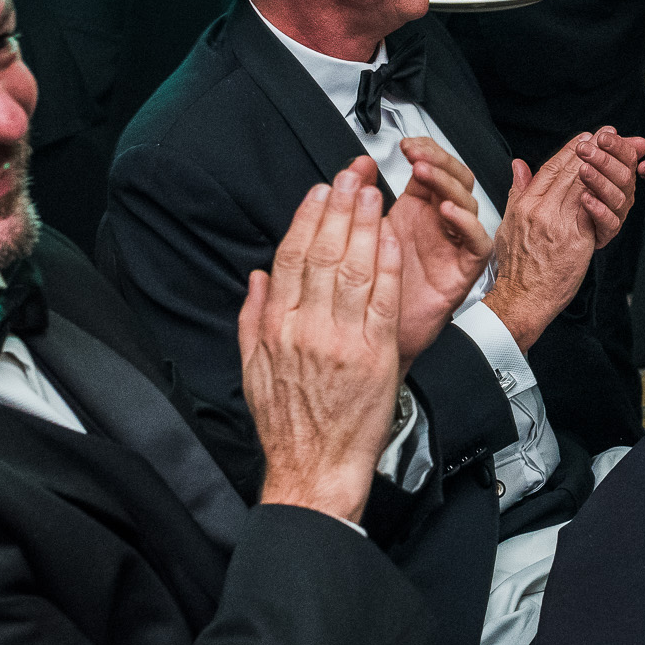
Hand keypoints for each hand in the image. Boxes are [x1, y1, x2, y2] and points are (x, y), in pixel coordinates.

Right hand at [237, 174, 404, 522]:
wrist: (315, 469)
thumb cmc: (288, 424)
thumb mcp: (253, 369)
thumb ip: (254, 317)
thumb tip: (258, 277)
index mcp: (277, 328)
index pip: (291, 258)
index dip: (306, 219)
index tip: (319, 192)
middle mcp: (307, 328)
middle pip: (324, 253)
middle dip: (339, 209)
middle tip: (351, 176)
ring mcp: (342, 340)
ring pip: (354, 268)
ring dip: (364, 225)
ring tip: (372, 193)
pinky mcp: (375, 355)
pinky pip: (383, 299)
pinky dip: (387, 264)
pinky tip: (391, 237)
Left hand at [381, 143, 492, 368]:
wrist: (376, 336)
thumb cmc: (373, 288)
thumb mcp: (362, 232)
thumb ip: (361, 197)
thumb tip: (357, 164)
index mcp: (416, 209)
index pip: (433, 167)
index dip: (425, 150)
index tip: (405, 145)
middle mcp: (439, 224)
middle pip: (455, 178)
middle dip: (438, 160)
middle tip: (416, 155)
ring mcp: (453, 245)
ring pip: (468, 203)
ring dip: (447, 183)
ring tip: (425, 174)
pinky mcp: (464, 270)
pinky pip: (478, 243)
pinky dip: (465, 223)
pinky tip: (445, 211)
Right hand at [485, 137, 607, 351]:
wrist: (522, 298)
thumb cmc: (515, 266)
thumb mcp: (508, 223)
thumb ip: (517, 192)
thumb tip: (518, 166)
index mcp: (524, 204)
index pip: (549, 168)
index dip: (570, 149)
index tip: (585, 136)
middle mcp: (540, 210)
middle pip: (569, 171)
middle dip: (591, 150)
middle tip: (609, 134)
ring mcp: (558, 224)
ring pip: (583, 185)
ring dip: (603, 165)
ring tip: (618, 151)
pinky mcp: (576, 239)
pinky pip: (593, 210)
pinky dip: (605, 192)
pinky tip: (618, 181)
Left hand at [573, 126, 644, 249]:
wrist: (561, 232)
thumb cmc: (573, 195)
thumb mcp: (582, 168)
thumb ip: (597, 149)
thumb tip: (611, 128)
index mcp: (620, 175)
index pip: (627, 157)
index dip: (617, 146)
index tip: (602, 136)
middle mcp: (623, 193)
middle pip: (624, 175)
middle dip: (605, 160)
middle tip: (584, 150)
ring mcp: (616, 213)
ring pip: (617, 197)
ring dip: (600, 181)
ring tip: (583, 170)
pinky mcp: (607, 232)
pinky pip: (608, 222)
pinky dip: (597, 209)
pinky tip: (585, 198)